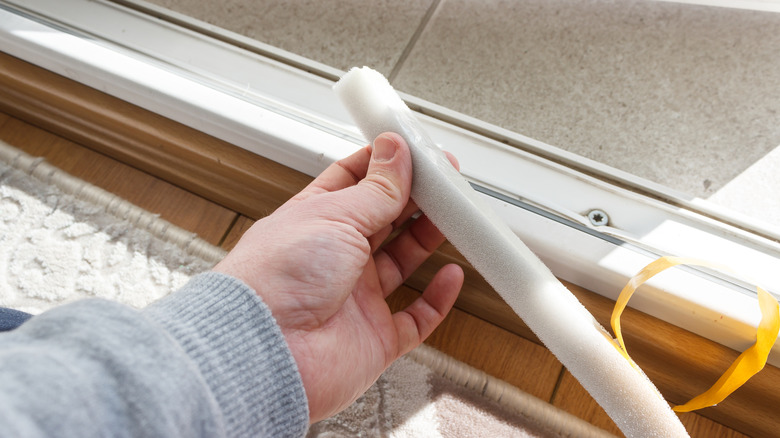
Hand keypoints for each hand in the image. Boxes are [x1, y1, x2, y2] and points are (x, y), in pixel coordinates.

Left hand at [213, 132, 463, 421]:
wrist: (267, 353)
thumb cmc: (275, 280)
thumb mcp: (334, 216)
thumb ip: (375, 189)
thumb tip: (394, 152)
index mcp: (315, 222)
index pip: (353, 183)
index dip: (385, 165)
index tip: (414, 150)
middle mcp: (334, 259)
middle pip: (384, 220)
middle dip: (415, 198)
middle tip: (445, 180)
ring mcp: (355, 299)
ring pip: (403, 263)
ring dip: (428, 239)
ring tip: (455, 216)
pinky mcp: (374, 339)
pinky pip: (416, 318)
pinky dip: (437, 299)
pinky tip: (450, 275)